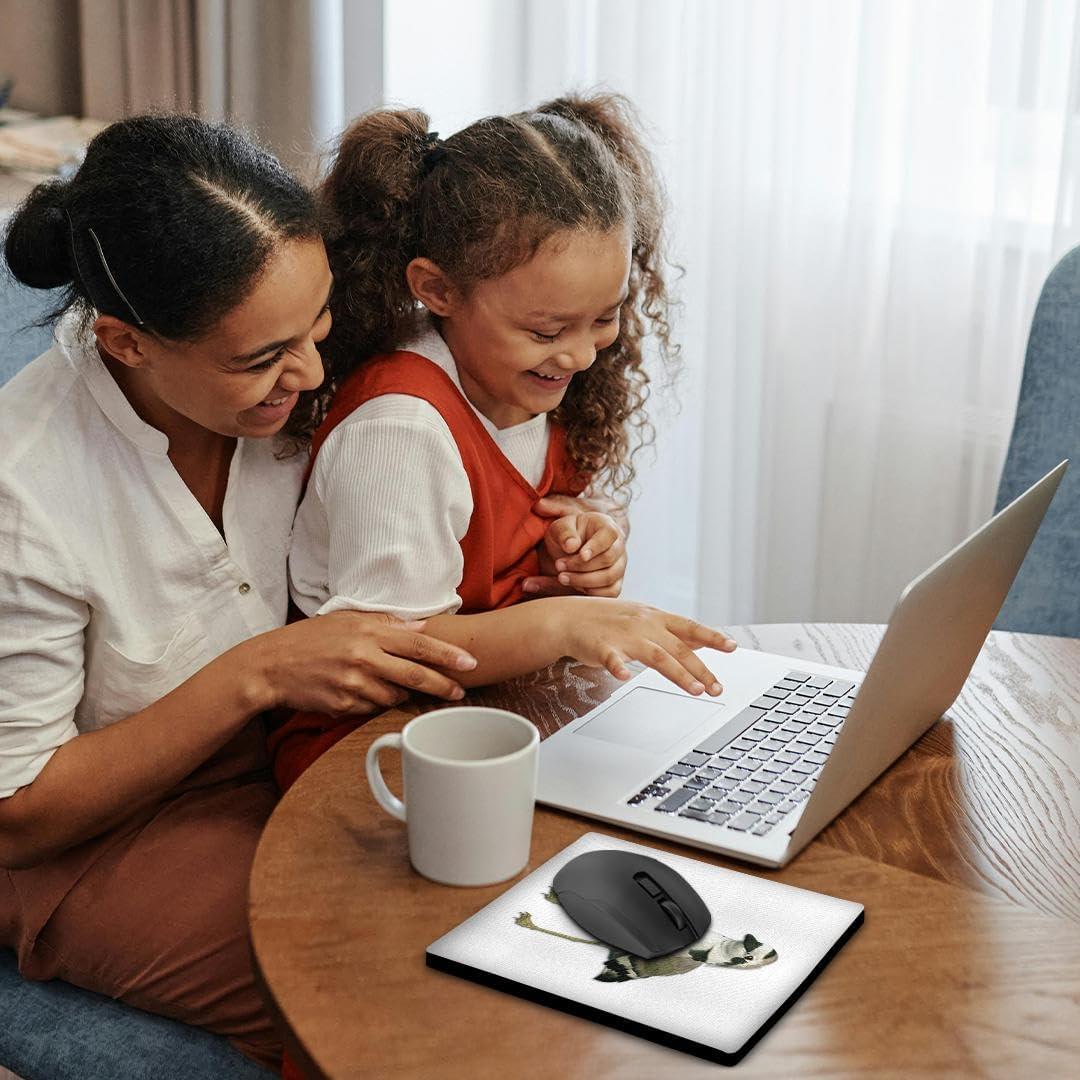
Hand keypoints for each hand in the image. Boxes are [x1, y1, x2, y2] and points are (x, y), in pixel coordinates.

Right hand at [250, 611, 477, 717]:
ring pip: (395, 696)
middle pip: (416, 676)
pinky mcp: (344, 705)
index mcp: (369, 633)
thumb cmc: (311, 639)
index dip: (447, 656)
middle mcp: (364, 658)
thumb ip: (385, 623)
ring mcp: (354, 684)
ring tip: (391, 684)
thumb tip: (420, 626)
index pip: (419, 644)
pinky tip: (362, 691)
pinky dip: (375, 702)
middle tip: (461, 692)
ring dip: (402, 694)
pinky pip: (372, 708)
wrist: (271, 666)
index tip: (471, 664)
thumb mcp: (347, 619)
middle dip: (444, 685)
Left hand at [525, 500, 627, 597]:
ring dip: (582, 580)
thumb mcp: (559, 528)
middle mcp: (618, 546)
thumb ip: (564, 533)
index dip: (596, 547)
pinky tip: (574, 585)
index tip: (581, 555)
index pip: (609, 535)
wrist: (568, 550)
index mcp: (607, 526)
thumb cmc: (567, 536)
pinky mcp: (615, 583)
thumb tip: (571, 546)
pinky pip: (610, 593)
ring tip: (562, 577)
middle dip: (580, 566)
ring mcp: (619, 566)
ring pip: (608, 578)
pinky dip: (590, 592)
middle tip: (559, 565)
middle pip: (607, 559)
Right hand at [558, 597, 737, 694]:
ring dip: (678, 673)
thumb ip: (672, 631)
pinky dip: (617, 667)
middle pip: (678, 647)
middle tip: (717, 687)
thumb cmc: (610, 620)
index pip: (690, 627)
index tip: (732, 647)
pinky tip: (623, 677)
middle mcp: (644, 625)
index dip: (712, 637)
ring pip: (656, 655)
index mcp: (656, 618)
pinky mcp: (601, 647)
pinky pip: (610, 658)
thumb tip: (702, 640)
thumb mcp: (645, 618)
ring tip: (695, 690)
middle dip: (700, 669)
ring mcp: (624, 635)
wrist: (570, 617)